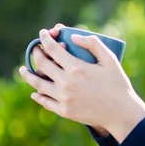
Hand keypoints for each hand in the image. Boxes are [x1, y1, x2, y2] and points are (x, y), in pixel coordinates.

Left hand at [19, 24, 144, 141]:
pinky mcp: (64, 111)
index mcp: (76, 68)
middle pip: (42, 64)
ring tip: (24, 69)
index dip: (45, 38)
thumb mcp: (109, 59)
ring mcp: (63, 98)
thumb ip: (92, 43)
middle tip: (35, 48)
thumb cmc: (117, 83)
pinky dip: (38, 95)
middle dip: (36, 53)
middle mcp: (66, 82)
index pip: (52, 49)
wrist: (120, 112)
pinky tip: (35, 92)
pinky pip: (45, 102)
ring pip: (38, 84)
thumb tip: (73, 37)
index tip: (43, 33)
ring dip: (29, 74)